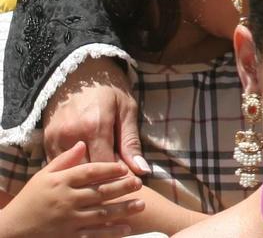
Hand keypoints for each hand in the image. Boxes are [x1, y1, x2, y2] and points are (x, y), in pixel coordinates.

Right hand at [0, 141, 145, 236]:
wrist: (12, 229)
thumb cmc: (30, 198)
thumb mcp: (43, 175)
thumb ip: (64, 160)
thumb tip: (83, 143)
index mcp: (60, 182)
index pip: (89, 172)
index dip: (109, 169)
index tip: (125, 167)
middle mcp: (66, 200)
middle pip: (100, 192)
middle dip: (122, 188)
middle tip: (140, 183)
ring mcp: (68, 220)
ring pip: (101, 214)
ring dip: (123, 210)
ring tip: (142, 204)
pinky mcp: (68, 236)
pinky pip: (93, 234)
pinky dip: (111, 232)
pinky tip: (126, 228)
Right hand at [43, 60, 145, 176]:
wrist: (78, 71)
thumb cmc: (108, 89)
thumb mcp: (127, 110)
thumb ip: (131, 142)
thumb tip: (142, 170)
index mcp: (95, 127)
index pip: (107, 166)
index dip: (119, 178)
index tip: (132, 184)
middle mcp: (72, 135)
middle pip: (87, 173)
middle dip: (103, 181)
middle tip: (117, 188)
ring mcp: (56, 139)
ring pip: (71, 172)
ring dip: (85, 179)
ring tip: (101, 181)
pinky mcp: (46, 140)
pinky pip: (58, 165)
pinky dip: (71, 171)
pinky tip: (82, 174)